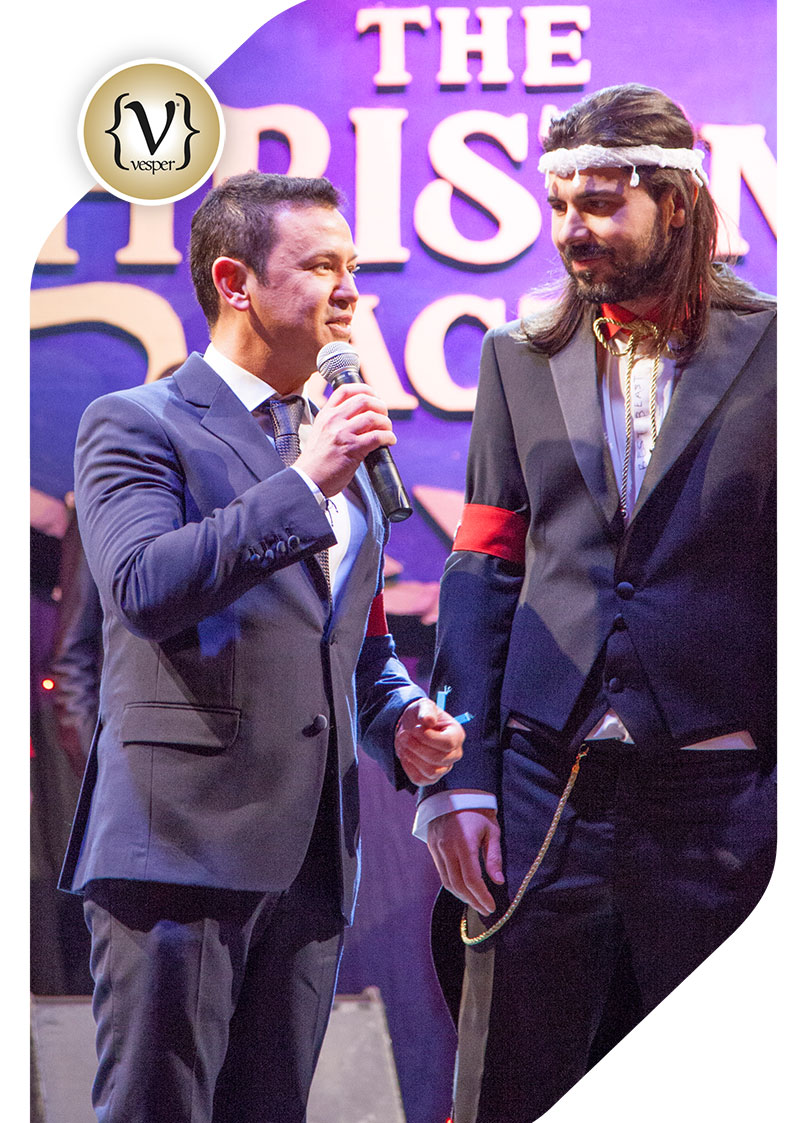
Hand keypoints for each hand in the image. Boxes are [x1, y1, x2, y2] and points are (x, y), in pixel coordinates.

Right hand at [295, 382, 396, 496]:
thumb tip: (362, 418)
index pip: (346, 390)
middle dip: (380, 406)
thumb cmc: (316, 461)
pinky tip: (389, 441)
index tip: (374, 396)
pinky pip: (377, 436)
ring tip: (387, 430)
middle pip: (364, 400)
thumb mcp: (321, 432)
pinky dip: (388, 437)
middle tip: (384, 416)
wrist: (308, 479)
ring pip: (373, 417)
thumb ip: (336, 422)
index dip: (365, 389)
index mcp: (326, 414)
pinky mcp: (352, 448)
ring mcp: (343, 433)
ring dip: (386, 423)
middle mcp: (334, 420)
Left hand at [394, 697, 463, 785]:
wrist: (412, 728)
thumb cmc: (421, 716)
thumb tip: (429, 721)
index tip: (415, 729)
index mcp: (457, 735)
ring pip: (430, 771)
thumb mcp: (423, 706)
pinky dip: (409, 767)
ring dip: (412, 757)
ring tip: (403, 743)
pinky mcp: (432, 777)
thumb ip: (426, 711)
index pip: (448, 743)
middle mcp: (455, 753)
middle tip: (403, 735)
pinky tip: (405, 754)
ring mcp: (444, 767)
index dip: (428, 738)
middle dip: (416, 747)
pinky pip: (420, 779)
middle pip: (438, 758)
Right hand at [426, 808, 504, 915]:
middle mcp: (447, 847)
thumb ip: (494, 857)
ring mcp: (437, 848)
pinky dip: (452, 885)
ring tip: (475, 902)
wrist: (455, 792)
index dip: (481, 896)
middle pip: (458, 884)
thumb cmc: (478, 812)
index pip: (472, 879)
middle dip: (472, 901)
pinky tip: (463, 889)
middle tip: (484, 909)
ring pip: (447, 881)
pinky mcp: (431, 847)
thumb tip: (498, 881)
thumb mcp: (492, 831)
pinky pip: (441, 873)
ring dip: (462, 896)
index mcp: (464, 843)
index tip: (491, 907)